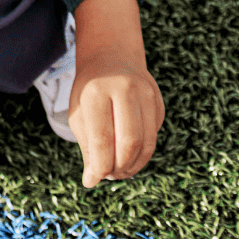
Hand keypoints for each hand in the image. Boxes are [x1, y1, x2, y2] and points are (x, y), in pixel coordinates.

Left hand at [67, 0, 164, 188]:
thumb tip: (92, 180)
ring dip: (134, 165)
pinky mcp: (159, 101)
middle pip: (129, 142)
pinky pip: (154, 135)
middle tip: (110, 175)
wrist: (112, 58)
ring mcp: (146, 93)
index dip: (99, 166)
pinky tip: (130, 153)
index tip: (92, 180)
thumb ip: (87, 145)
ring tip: (120, 170)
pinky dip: (143, 152)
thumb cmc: (89, 91)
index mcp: (97, 91)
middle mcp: (125, 89)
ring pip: (147, 142)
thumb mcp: (78, 112)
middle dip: (119, 167)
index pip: (102, 138)